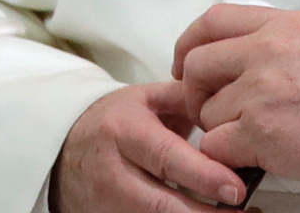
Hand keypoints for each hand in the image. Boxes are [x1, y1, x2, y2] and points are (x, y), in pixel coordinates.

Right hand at [55, 82, 250, 212]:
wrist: (62, 146)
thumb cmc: (115, 120)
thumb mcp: (148, 98)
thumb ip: (189, 100)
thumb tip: (234, 110)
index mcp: (124, 131)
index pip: (166, 158)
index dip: (203, 176)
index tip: (237, 189)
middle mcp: (112, 171)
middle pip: (160, 203)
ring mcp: (105, 203)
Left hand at [172, 4, 299, 209]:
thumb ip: (285, 44)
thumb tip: (248, 59)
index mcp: (290, 25)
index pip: (215, 20)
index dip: (191, 44)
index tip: (188, 62)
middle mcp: (272, 49)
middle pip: (198, 64)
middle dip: (198, 93)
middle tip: (215, 111)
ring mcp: (264, 89)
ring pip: (206, 112)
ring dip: (223, 131)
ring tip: (259, 140)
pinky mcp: (261, 131)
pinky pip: (215, 146)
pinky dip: (231, 159)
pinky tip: (262, 158)